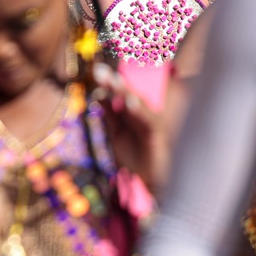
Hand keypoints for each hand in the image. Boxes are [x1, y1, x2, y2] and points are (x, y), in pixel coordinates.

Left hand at [91, 63, 168, 194]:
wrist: (144, 184)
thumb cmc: (133, 158)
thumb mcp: (116, 134)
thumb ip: (110, 115)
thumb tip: (99, 95)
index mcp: (135, 113)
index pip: (125, 92)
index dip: (112, 81)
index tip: (96, 71)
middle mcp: (146, 115)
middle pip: (132, 94)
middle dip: (115, 83)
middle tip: (99, 72)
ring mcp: (154, 124)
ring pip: (140, 104)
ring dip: (126, 92)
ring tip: (113, 81)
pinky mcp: (159, 136)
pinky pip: (149, 121)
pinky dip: (139, 111)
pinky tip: (130, 102)